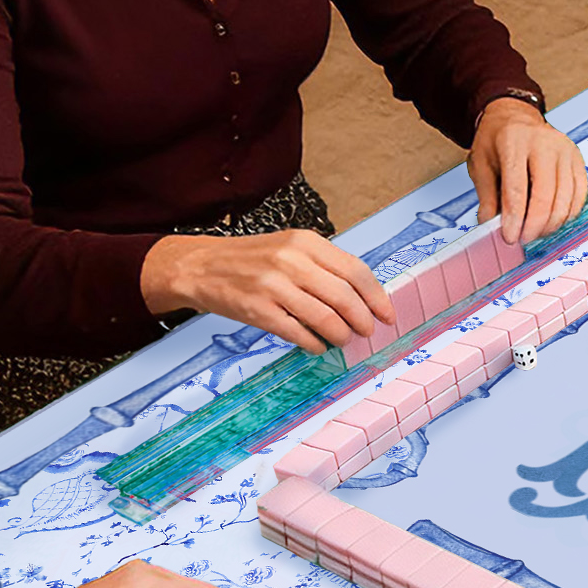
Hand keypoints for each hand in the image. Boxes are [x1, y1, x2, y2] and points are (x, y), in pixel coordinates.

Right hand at [142, 230, 393, 354]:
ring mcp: (273, 286)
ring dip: (341, 335)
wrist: (200, 266)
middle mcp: (291, 260)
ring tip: (342, 340)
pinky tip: (317, 345)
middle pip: (345, 297)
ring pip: (325, 318)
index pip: (355, 271)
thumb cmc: (251, 260)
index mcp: (305, 242)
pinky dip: (314, 344)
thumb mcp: (290, 248)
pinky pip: (298, 334)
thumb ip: (324, 267)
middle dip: (363, 320)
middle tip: (366, 332)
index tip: (387, 315)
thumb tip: (363, 299)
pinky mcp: (257, 310)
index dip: (377, 297)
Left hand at [469, 99, 587, 246]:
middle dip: (535, 225)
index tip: (510, 238)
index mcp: (514, 141)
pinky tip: (553, 221)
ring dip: (552, 224)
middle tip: (524, 239)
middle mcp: (544, 143)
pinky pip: (579, 195)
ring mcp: (565, 150)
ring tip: (537, 232)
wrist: (516, 118)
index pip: (517, 188)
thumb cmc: (497, 141)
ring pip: (565, 199)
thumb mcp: (481, 164)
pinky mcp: (578, 159)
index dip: (515, 218)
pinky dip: (568, 214)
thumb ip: (486, 197)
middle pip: (545, 196)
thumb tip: (490, 227)